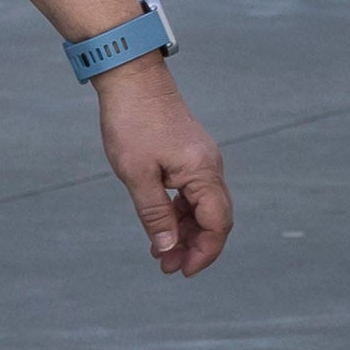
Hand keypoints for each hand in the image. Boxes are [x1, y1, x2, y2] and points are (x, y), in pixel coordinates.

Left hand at [97, 57, 231, 274]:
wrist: (131, 78)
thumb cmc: (132, 122)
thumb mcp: (137, 175)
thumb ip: (155, 214)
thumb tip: (167, 248)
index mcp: (203, 172)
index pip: (218, 224)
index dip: (204, 253)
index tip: (182, 271)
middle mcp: (210, 167)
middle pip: (215, 219)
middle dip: (195, 247)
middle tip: (167, 267)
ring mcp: (201, 160)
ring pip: (204, 207)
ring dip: (186, 232)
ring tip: (160, 252)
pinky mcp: (190, 155)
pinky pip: (194, 192)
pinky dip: (181, 213)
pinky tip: (162, 224)